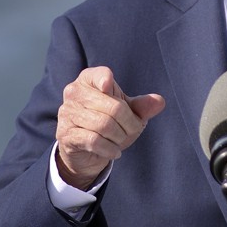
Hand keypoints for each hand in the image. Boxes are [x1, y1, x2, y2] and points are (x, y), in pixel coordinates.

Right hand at [54, 66, 165, 189]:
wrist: (86, 152)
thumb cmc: (109, 125)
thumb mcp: (128, 114)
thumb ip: (142, 106)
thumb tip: (160, 101)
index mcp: (88, 80)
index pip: (98, 74)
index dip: (105, 78)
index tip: (108, 86)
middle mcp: (74, 93)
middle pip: (113, 107)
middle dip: (129, 124)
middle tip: (132, 131)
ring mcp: (67, 114)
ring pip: (103, 125)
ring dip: (120, 137)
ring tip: (121, 141)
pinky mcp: (66, 134)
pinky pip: (93, 140)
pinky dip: (110, 148)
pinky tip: (115, 151)